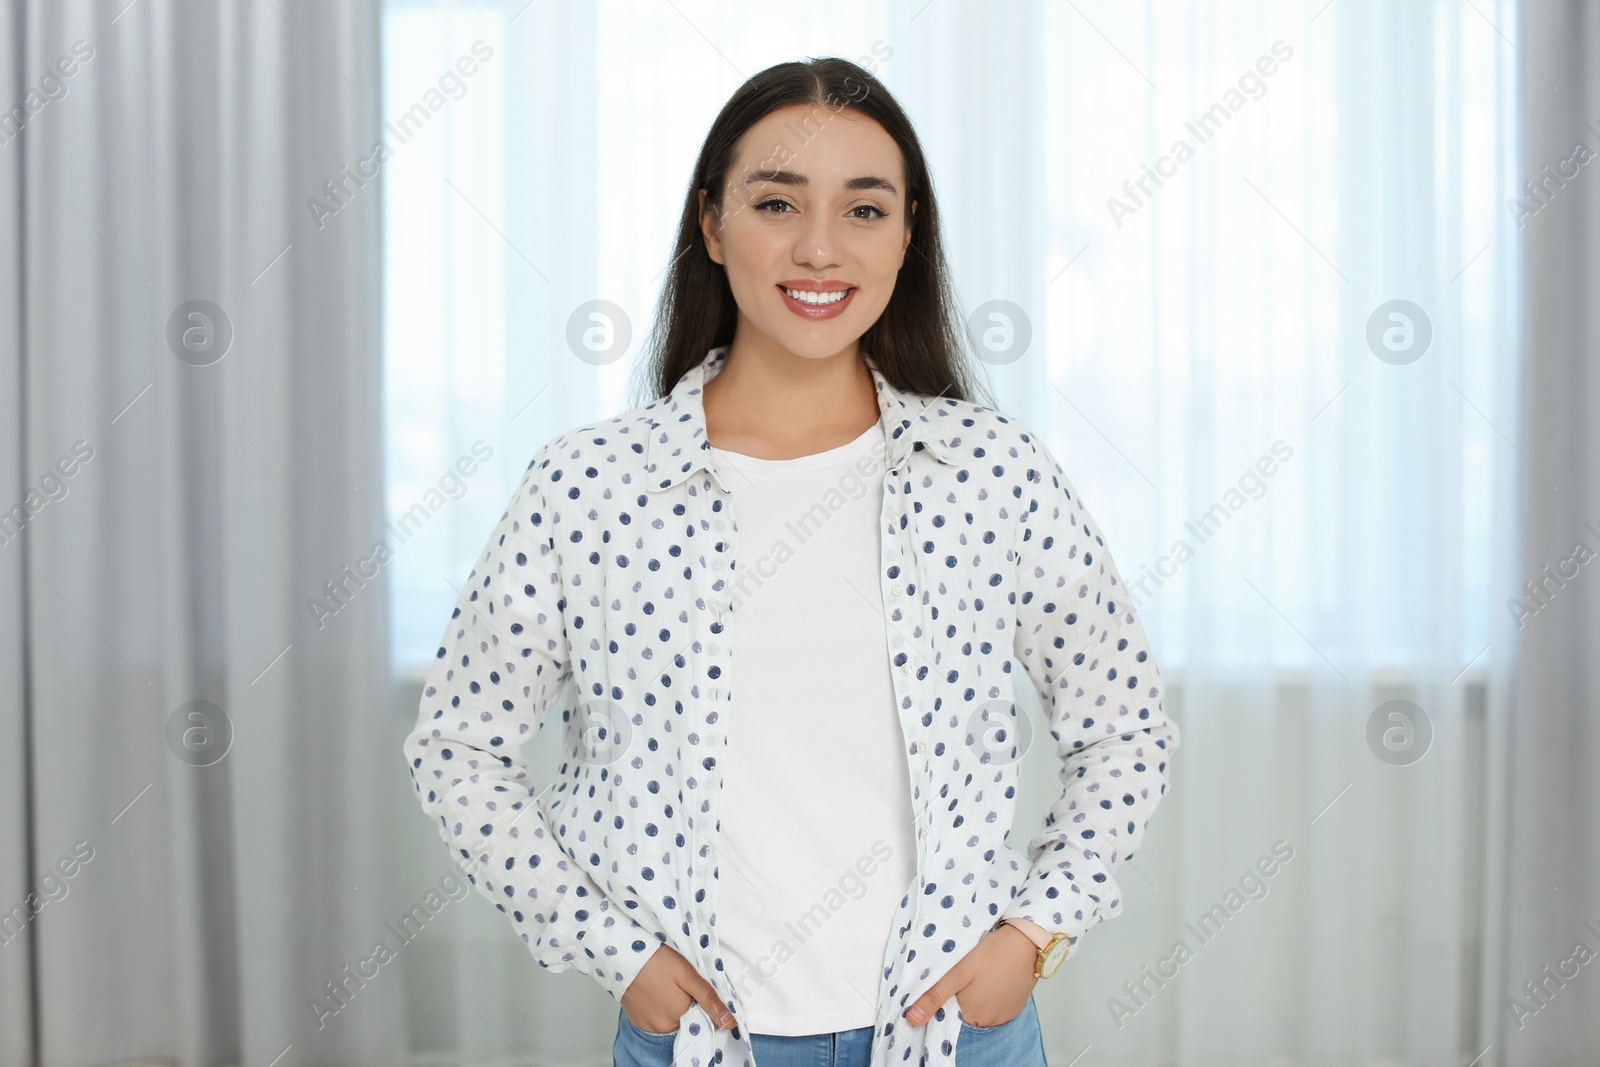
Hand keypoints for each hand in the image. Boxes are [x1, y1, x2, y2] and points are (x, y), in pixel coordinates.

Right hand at [620, 944, 738, 1034]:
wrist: (622, 953)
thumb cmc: (656, 960)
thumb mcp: (689, 976)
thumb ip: (710, 1000)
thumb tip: (731, 1024)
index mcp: (677, 1020)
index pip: (700, 1021)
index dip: (703, 1007)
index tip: (698, 991)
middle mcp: (661, 1028)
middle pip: (685, 1021)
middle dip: (687, 1005)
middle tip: (681, 984)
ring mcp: (646, 1025)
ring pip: (670, 1020)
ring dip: (673, 1007)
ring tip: (666, 985)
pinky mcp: (636, 1020)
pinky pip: (655, 1019)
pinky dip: (658, 1008)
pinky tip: (656, 990)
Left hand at [903, 922, 1037, 1027]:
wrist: (1027, 941)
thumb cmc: (992, 953)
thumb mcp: (957, 972)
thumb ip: (934, 996)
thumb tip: (912, 1019)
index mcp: (972, 1016)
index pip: (947, 1014)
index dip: (941, 998)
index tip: (944, 979)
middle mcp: (989, 1021)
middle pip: (963, 1011)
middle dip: (958, 994)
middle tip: (962, 971)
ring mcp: (1004, 1015)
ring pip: (978, 1007)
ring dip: (974, 994)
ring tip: (978, 971)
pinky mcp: (1014, 1007)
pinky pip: (994, 1005)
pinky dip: (990, 993)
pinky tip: (991, 975)